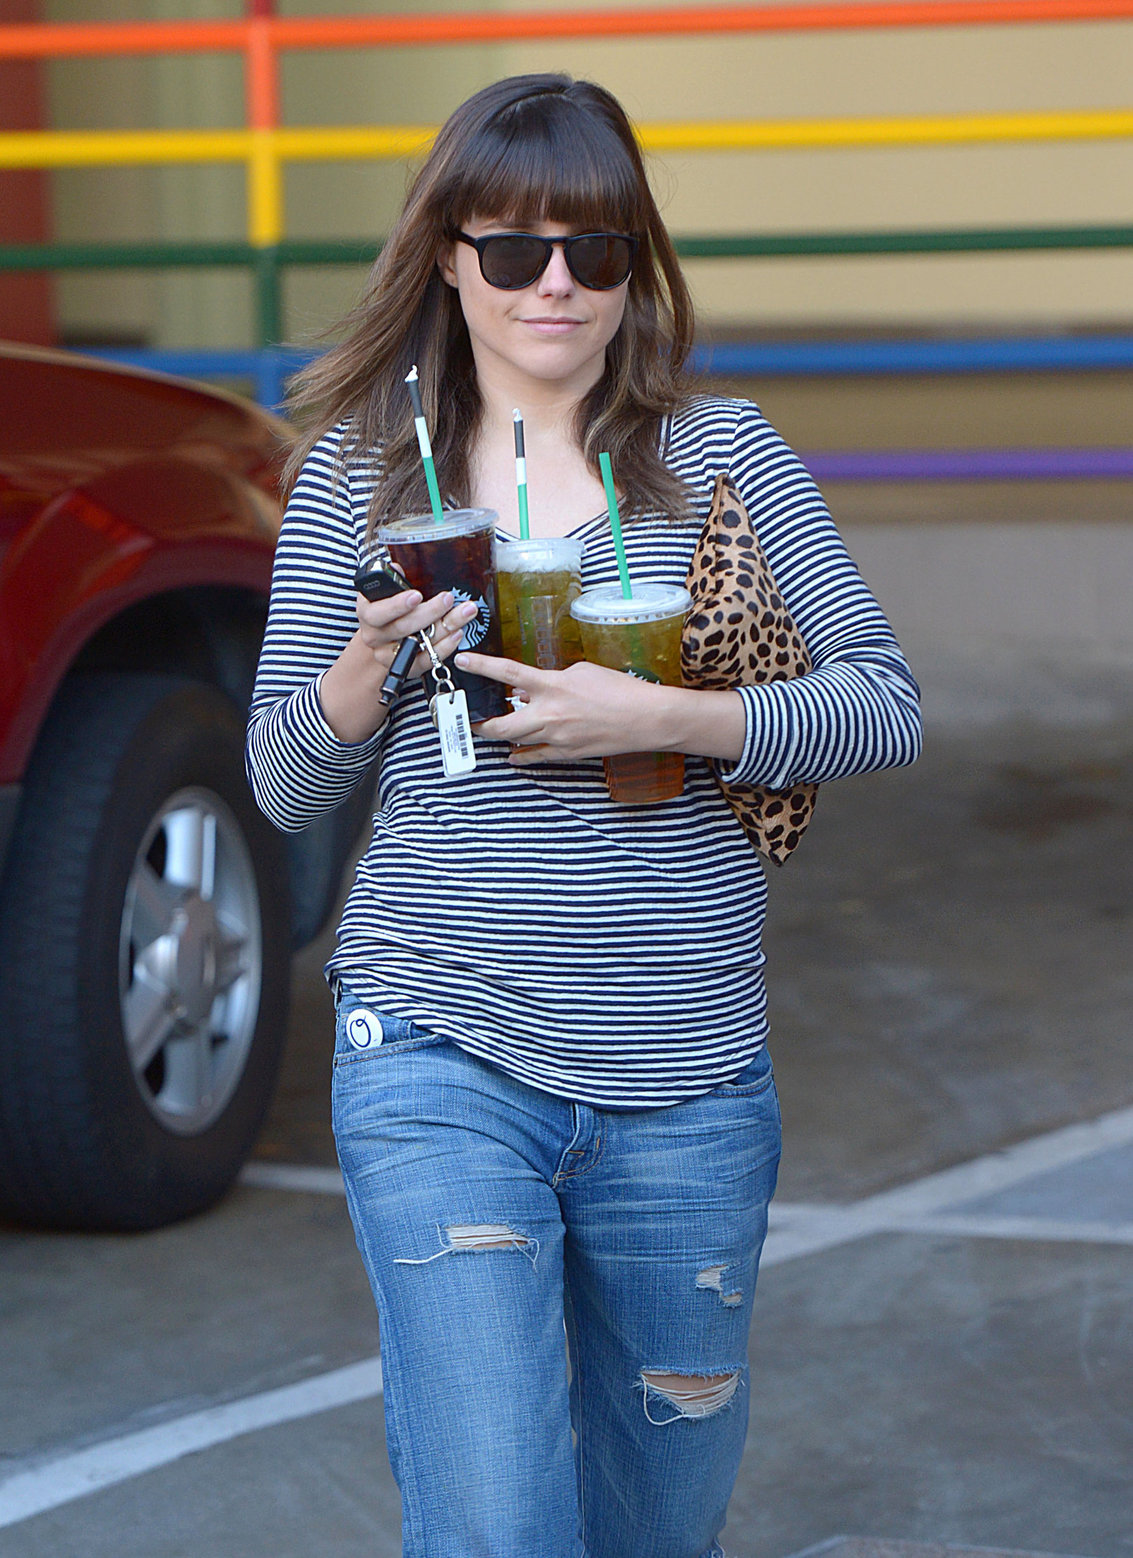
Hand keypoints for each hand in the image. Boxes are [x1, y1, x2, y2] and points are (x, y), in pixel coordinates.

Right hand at [319, 588, 478, 744]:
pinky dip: (445, 647)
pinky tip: (457, 633)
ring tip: (465, 612)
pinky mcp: (407, 668)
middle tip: (448, 599)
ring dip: (445, 627)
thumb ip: (392, 582)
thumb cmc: (387, 612)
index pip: (378, 612)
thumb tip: (396, 568)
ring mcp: (390, 655)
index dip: (397, 605)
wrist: (382, 642)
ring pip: (418, 643)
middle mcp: (375, 636)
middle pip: (403, 627)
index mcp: (367, 614)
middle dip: (430, 612)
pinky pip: (427, 660)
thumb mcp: (384, 593)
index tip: (416, 595)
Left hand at [454, 652, 670, 763]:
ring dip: (503, 735)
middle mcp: (549, 714)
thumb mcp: (583, 671)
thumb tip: (531, 690)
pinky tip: (514, 756)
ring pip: (516, 741)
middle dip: (481, 724)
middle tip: (471, 720)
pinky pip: (536, 757)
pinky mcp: (567, 754)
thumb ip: (552, 679)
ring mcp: (556, 738)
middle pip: (501, 724)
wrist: (646, 719)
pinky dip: (523, 756)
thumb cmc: (619, 689)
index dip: (482, 666)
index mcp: (552, 686)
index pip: (507, 673)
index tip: (463, 661)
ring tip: (494, 729)